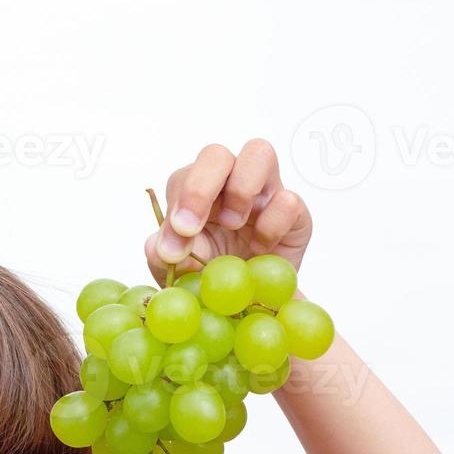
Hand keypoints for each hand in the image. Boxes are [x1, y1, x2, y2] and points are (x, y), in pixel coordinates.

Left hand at [144, 139, 314, 283]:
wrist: (246, 300)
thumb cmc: (209, 272)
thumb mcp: (178, 269)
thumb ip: (163, 256)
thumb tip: (158, 247)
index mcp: (195, 191)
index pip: (184, 177)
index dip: (179, 203)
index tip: (177, 237)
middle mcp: (230, 180)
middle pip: (216, 155)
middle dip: (199, 188)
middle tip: (191, 227)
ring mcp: (264, 192)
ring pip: (260, 153)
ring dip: (241, 190)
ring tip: (232, 226)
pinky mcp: (295, 214)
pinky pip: (289, 200)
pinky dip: (272, 226)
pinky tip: (259, 249)